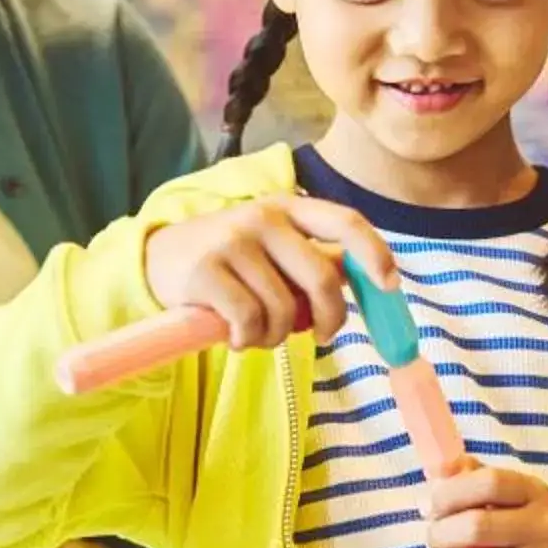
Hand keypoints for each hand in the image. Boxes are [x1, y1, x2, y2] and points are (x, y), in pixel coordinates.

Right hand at [143, 197, 402, 351]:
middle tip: (322, 337)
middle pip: (321, 279)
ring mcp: (233, 242)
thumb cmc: (229, 260)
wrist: (158, 260)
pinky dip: (248, 340)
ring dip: (277, 336)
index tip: (390, 284)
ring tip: (258, 333)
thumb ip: (314, 260)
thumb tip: (371, 280)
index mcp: (288, 207)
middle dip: (331, 319)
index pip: (344, 222)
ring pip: (284, 310)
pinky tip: (235, 336)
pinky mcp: (206, 271)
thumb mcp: (272, 247)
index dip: (374, 253)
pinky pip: (249, 322)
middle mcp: (263, 218)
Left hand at [424, 462, 547, 547]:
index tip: (430, 506)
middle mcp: (546, 530)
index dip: (448, 493)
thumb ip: (481, 481)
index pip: (487, 483)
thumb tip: (436, 472)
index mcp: (537, 495)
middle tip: (436, 541)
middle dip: (438, 535)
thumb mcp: (526, 500)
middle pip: (473, 528)